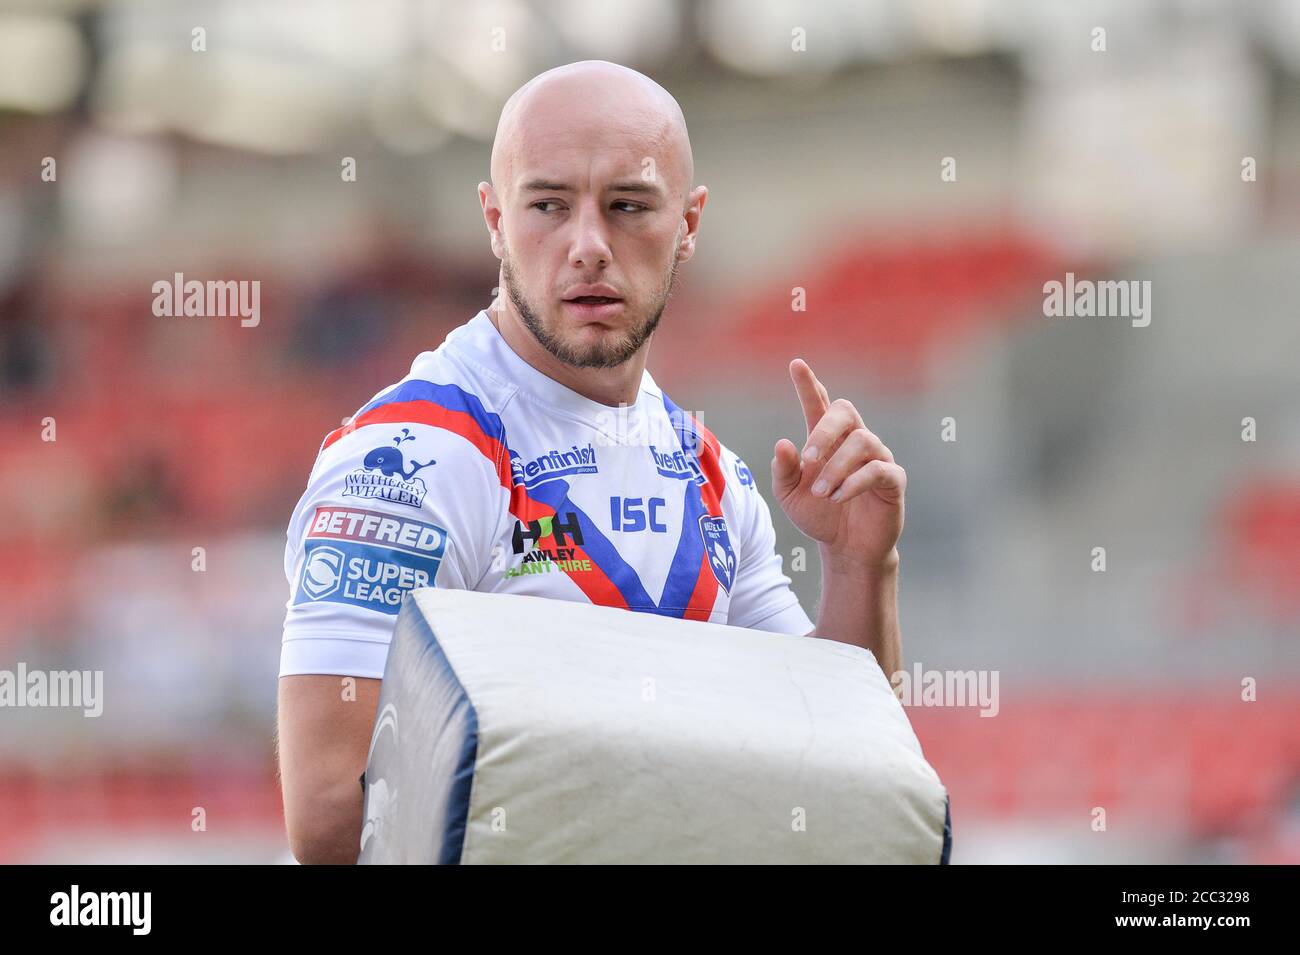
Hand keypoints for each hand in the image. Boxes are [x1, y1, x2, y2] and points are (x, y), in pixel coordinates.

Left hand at [771, 358, 905, 573]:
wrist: (846, 549)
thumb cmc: (818, 515)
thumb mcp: (789, 495)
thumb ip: (783, 470)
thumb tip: (782, 443)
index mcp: (827, 441)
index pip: (820, 404)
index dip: (809, 385)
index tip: (796, 364)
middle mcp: (854, 442)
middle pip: (845, 411)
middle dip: (824, 430)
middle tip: (807, 459)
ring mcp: (877, 457)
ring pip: (862, 441)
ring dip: (836, 467)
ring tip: (821, 493)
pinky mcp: (893, 480)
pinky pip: (878, 469)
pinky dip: (854, 482)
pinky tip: (838, 497)